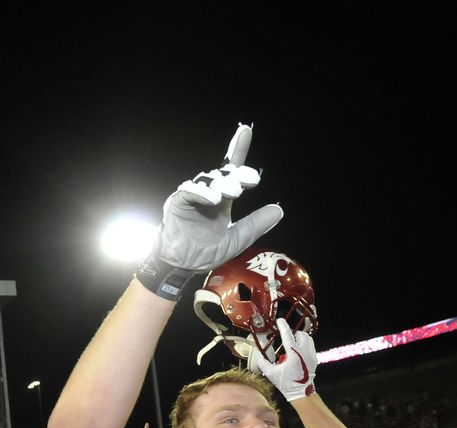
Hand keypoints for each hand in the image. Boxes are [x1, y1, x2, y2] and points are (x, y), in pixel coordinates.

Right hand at [136, 124, 283, 300]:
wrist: (183, 267)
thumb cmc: (206, 252)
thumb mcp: (237, 239)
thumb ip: (256, 224)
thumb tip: (279, 210)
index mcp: (221, 198)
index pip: (231, 170)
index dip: (237, 149)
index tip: (245, 131)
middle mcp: (207, 193)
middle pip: (222, 173)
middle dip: (237, 175)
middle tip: (250, 181)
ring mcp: (191, 197)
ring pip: (207, 180)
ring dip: (221, 183)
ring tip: (233, 193)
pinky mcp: (177, 203)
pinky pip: (188, 191)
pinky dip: (201, 192)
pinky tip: (213, 198)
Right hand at [248, 318, 316, 400]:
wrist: (301, 392)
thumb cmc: (286, 383)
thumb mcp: (271, 373)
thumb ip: (263, 363)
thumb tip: (259, 356)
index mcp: (293, 354)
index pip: (287, 335)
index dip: (282, 326)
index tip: (279, 320)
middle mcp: (304, 352)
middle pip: (301, 334)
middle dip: (293, 333)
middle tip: (286, 336)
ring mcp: (311, 355)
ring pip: (308, 338)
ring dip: (300, 337)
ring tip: (292, 342)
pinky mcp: (314, 359)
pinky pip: (310, 345)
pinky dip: (304, 344)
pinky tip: (297, 351)